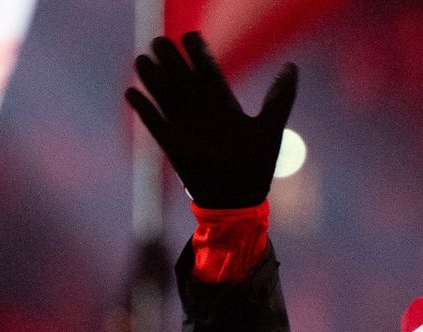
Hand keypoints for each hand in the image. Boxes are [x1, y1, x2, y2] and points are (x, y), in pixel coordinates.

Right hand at [126, 32, 298, 208]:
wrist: (239, 203)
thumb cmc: (256, 166)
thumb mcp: (270, 128)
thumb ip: (280, 97)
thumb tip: (292, 66)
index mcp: (223, 104)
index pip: (207, 71)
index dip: (198, 53)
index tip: (190, 37)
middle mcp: (202, 112)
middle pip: (182, 79)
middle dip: (171, 60)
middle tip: (159, 41)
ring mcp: (186, 128)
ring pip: (166, 97)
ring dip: (153, 79)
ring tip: (143, 59)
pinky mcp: (173, 147)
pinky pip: (155, 125)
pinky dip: (144, 110)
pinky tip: (131, 94)